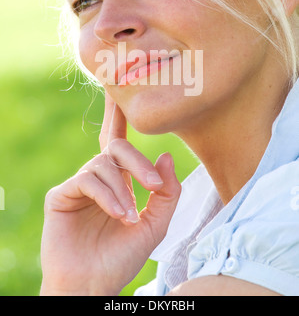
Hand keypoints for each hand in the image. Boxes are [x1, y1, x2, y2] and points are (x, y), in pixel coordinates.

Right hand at [40, 93, 180, 295]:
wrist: (94, 285)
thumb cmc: (122, 257)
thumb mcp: (156, 224)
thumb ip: (166, 191)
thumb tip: (165, 155)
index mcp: (118, 181)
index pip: (119, 141)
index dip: (118, 114)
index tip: (118, 89)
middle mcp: (98, 178)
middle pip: (117, 147)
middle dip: (137, 162)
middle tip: (152, 185)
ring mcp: (78, 185)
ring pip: (103, 164)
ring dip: (122, 188)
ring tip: (129, 215)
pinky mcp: (61, 195)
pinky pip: (87, 180)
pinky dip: (107, 195)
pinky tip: (117, 214)